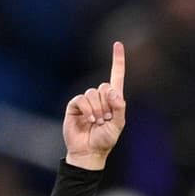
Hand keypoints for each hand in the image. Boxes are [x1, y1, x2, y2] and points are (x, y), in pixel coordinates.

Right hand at [63, 41, 125, 170]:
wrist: (89, 152)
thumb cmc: (105, 140)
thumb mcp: (118, 125)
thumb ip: (119, 107)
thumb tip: (112, 90)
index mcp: (113, 99)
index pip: (116, 75)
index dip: (117, 60)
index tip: (117, 44)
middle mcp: (99, 97)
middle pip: (104, 86)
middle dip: (107, 104)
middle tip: (106, 120)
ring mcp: (86, 101)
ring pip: (93, 93)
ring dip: (98, 110)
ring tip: (98, 123)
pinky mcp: (74, 105)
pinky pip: (81, 99)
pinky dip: (87, 109)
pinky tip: (90, 120)